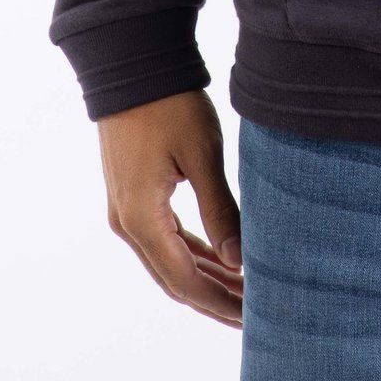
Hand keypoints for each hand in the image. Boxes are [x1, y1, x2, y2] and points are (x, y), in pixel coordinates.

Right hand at [97, 88, 243, 326]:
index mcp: (141, 218)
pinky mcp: (131, 195)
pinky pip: (163, 238)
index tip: (252, 316)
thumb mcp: (202, 155)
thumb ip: (220, 211)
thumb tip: (241, 262)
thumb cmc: (170, 104)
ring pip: (168, 261)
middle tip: (255, 313)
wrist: (132, 64)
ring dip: (206, 277)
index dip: (219, 303)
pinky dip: (192, 253)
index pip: (184, 280)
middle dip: (215, 298)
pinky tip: (221, 260)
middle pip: (174, 279)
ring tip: (246, 290)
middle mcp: (126, 223)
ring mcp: (125, 210)